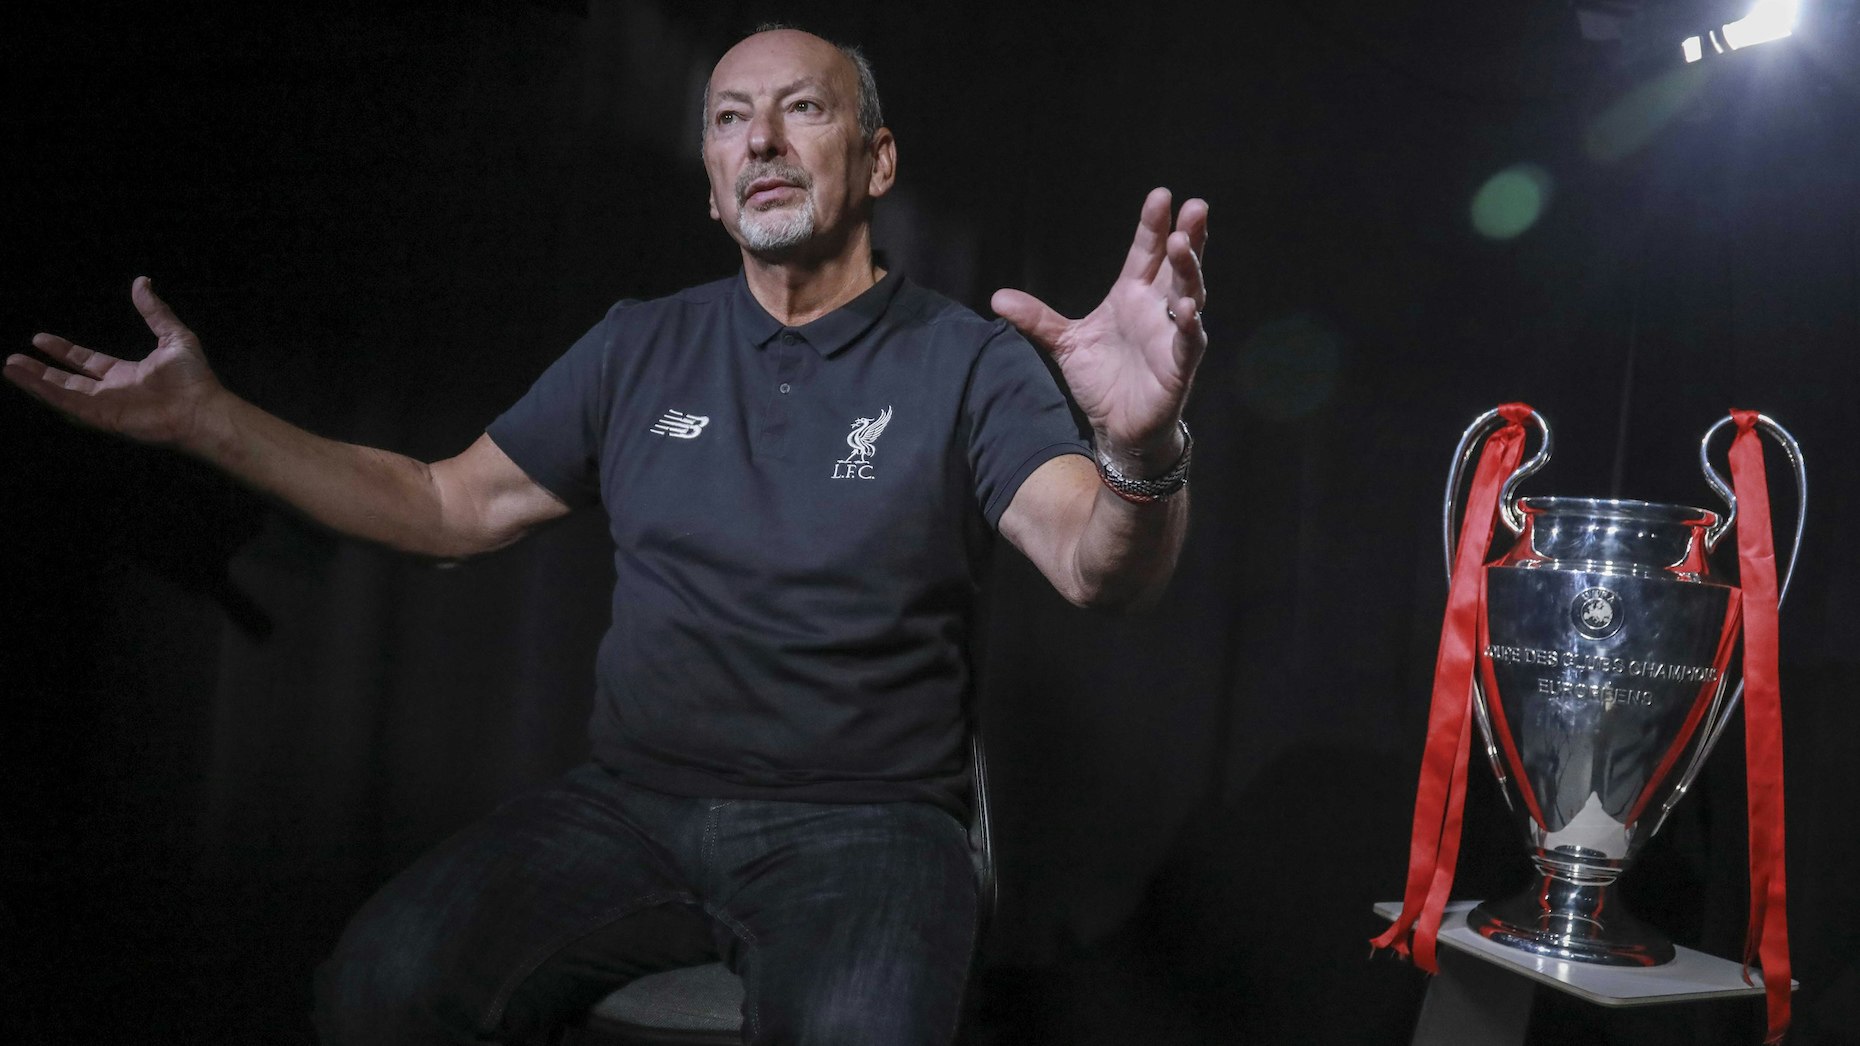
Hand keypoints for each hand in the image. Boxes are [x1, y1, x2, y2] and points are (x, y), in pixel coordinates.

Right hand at [6, 277, 222, 446]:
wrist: (203, 407)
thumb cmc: (195, 378)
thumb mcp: (174, 336)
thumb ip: (155, 311)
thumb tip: (142, 282)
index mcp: (128, 375)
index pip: (88, 362)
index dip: (65, 351)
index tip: (41, 339)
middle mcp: (113, 391)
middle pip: (68, 380)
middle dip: (42, 370)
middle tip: (15, 358)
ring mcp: (105, 406)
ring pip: (61, 393)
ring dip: (35, 381)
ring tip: (9, 367)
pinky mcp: (102, 418)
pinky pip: (67, 404)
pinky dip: (44, 392)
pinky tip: (25, 379)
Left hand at [992, 187, 1207, 470]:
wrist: (1116, 425)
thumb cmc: (1101, 379)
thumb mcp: (1065, 343)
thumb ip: (1037, 319)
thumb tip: (997, 298)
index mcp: (1132, 295)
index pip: (1145, 252)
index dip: (1153, 225)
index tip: (1161, 195)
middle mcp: (1157, 309)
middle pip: (1176, 265)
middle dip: (1187, 236)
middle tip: (1194, 207)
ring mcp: (1172, 335)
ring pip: (1189, 295)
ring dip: (1189, 270)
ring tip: (1183, 244)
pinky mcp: (1179, 366)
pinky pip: (1190, 342)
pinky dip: (1190, 326)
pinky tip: (1189, 309)